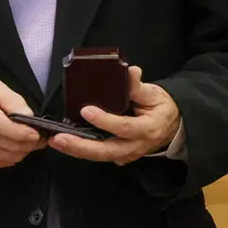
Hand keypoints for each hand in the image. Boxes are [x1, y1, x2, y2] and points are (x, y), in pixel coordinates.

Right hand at [0, 80, 46, 168]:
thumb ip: (12, 99)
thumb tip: (28, 115)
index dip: (19, 132)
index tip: (34, 133)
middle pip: (4, 143)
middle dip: (26, 143)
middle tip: (37, 138)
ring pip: (4, 156)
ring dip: (21, 151)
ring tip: (28, 142)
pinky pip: (0, 163)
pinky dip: (12, 157)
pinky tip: (15, 148)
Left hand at [48, 65, 180, 164]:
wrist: (171, 125)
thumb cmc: (161, 107)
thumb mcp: (154, 94)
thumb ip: (138, 86)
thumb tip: (130, 71)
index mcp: (147, 129)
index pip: (124, 127)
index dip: (105, 121)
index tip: (86, 110)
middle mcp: (136, 146)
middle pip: (107, 150)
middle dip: (81, 146)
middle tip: (60, 138)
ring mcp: (127, 154)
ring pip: (101, 156)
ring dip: (77, 150)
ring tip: (56, 142)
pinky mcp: (119, 156)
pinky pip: (100, 156)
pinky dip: (82, 152)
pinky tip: (66, 144)